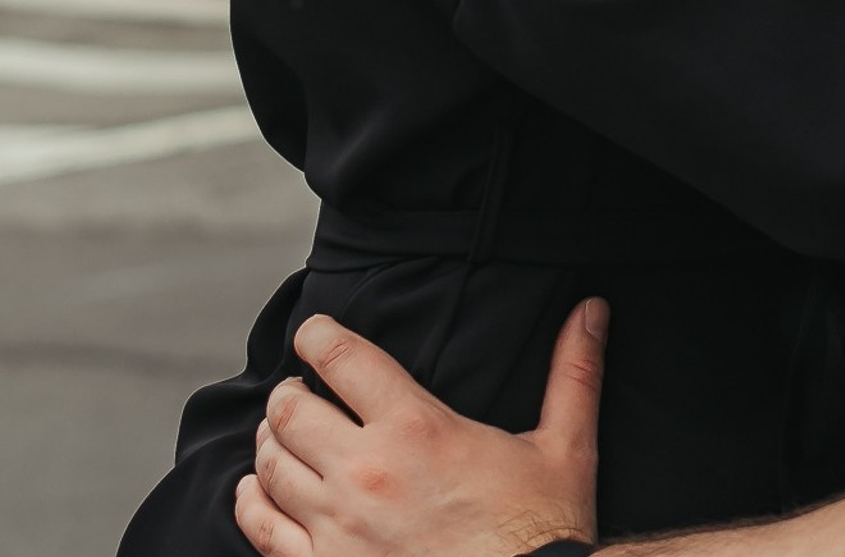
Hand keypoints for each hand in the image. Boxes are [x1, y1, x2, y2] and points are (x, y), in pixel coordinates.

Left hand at [234, 305, 605, 556]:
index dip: (317, 335)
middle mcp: (366, 473)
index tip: (313, 332)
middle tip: (299, 390)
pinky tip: (256, 492)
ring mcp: (337, 530)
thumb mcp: (566, 448)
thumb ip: (573, 373)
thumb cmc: (541, 535)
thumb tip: (592, 309)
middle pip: (291, 411)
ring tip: (279, 435)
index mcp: (417, 428)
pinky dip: (252, 504)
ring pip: (270, 468)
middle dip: (290, 393)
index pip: (342, 358)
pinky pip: (263, 533)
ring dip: (269, 444)